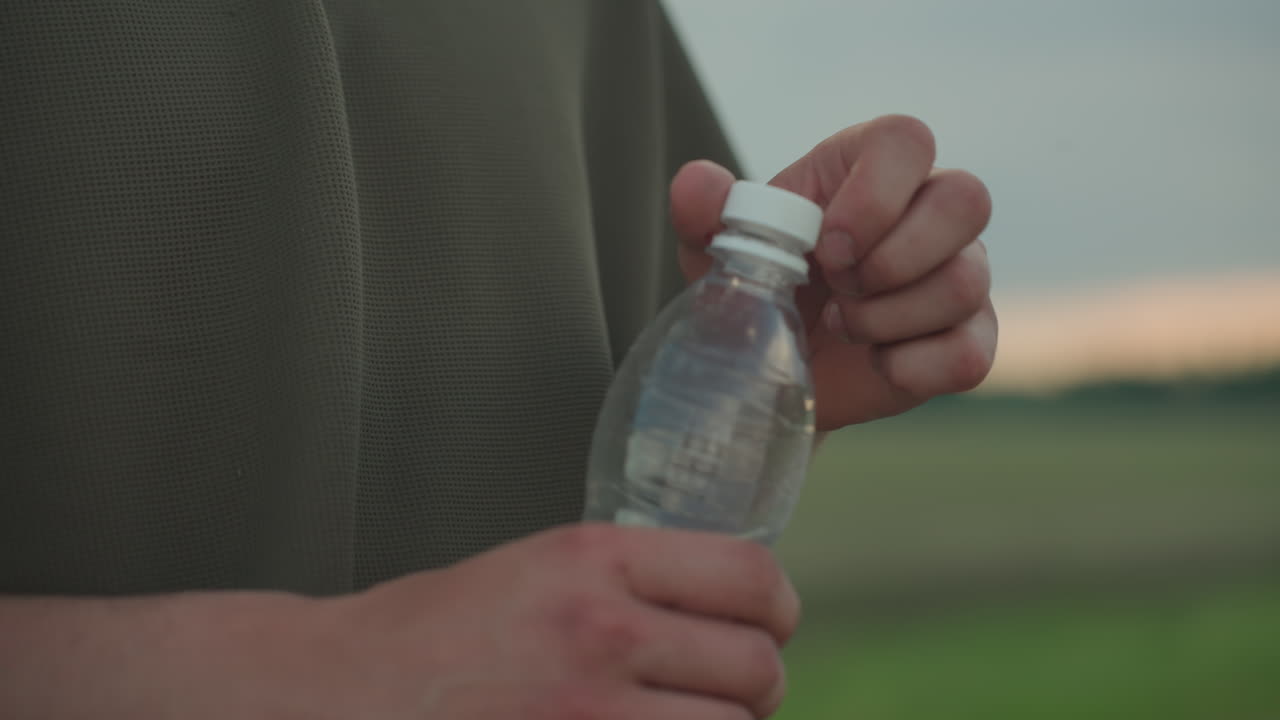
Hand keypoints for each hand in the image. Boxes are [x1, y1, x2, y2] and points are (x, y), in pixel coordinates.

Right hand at [317, 524, 799, 718]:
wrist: (338, 694)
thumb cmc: (433, 632)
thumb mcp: (537, 568)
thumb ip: (632, 580)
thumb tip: (724, 608)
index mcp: (594, 558)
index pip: (751, 575)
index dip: (775, 609)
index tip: (766, 625)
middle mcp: (602, 630)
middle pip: (758, 668)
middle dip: (754, 686)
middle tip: (723, 692)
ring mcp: (592, 713)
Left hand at [670, 115, 996, 429]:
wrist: (772, 369)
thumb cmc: (757, 286)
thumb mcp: (717, 252)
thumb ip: (704, 213)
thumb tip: (697, 183)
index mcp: (868, 165)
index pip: (907, 141)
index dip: (874, 196)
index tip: (825, 247)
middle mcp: (929, 209)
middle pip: (967, 200)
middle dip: (892, 259)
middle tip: (838, 289)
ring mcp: (960, 272)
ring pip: (966, 282)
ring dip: (888, 318)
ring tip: (842, 327)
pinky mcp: (969, 337)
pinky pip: (970, 354)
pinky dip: (912, 367)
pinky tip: (875, 362)